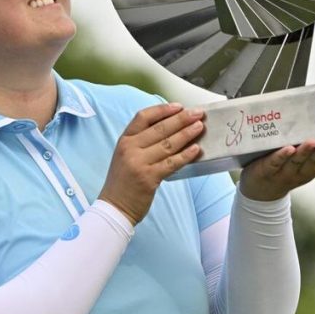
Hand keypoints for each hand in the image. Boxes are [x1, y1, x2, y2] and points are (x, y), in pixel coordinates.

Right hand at [98, 102, 204, 225]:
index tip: (178, 106)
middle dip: (181, 119)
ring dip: (187, 134)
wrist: (114, 207)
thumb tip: (171, 128)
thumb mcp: (126, 155)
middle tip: (198, 113)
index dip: (162, 110)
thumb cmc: (123, 181)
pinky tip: (196, 149)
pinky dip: (185, 155)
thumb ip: (142, 142)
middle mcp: (130, 149)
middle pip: (160, 128)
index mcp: (124, 140)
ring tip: (199, 127)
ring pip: (168, 144)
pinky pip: (171, 163)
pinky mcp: (149, 178)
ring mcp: (139, 163)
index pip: (143, 117)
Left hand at [238, 138, 314, 200]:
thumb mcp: (299, 160)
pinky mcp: (267, 170)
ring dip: (305, 152)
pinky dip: (282, 156)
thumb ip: (309, 145)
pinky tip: (288, 149)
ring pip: (296, 161)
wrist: (258, 191)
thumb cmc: (282, 168)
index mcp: (312, 169)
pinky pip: (275, 162)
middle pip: (314, 161)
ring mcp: (284, 172)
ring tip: (313, 141)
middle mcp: (301, 172)